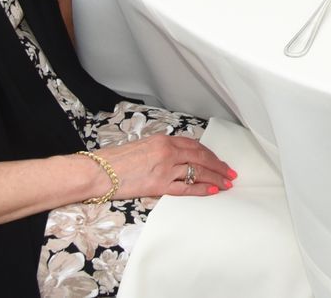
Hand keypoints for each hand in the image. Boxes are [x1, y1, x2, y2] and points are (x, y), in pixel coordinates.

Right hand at [90, 134, 235, 199]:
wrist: (99, 171)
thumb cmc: (116, 160)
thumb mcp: (143, 147)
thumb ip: (162, 151)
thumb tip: (177, 158)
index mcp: (164, 140)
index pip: (195, 146)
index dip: (210, 154)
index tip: (220, 161)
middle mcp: (168, 152)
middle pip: (201, 158)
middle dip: (219, 166)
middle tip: (231, 173)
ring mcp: (165, 168)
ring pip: (198, 172)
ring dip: (215, 178)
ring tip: (227, 184)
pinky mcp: (159, 185)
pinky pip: (186, 187)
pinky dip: (201, 189)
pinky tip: (212, 191)